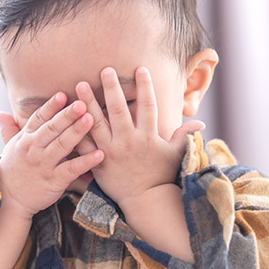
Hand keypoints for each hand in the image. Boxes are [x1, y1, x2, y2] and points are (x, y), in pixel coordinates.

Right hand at [0, 92, 104, 219]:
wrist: (10, 199)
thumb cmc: (14, 171)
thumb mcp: (9, 148)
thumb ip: (9, 129)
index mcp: (25, 139)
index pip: (39, 118)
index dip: (51, 106)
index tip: (62, 95)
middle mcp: (34, 149)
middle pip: (52, 128)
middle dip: (67, 115)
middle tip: (82, 103)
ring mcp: (44, 164)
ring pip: (62, 145)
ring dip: (77, 132)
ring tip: (90, 120)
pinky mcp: (54, 180)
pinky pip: (72, 169)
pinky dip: (86, 162)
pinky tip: (99, 154)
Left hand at [75, 67, 204, 206]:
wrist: (145, 201)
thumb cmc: (160, 176)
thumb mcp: (175, 154)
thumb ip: (184, 136)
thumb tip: (201, 123)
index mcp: (148, 137)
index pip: (147, 106)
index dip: (145, 86)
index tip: (141, 68)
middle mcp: (128, 141)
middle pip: (118, 110)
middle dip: (112, 88)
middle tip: (105, 69)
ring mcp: (111, 151)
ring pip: (96, 123)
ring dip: (88, 103)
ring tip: (80, 85)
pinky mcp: (97, 161)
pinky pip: (84, 144)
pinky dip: (76, 130)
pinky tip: (67, 116)